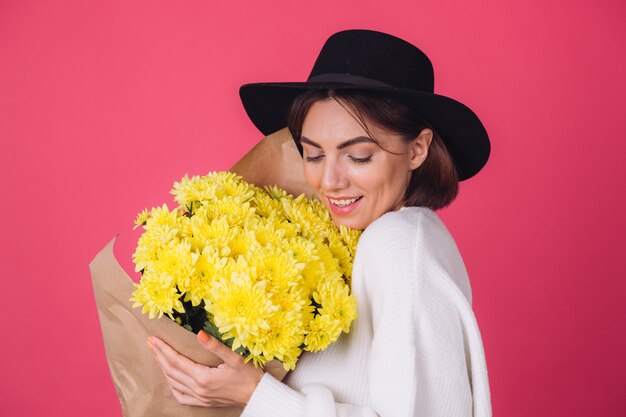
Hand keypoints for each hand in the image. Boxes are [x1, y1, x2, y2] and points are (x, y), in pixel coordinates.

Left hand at [147, 331, 263, 406]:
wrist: (258, 395)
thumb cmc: (250, 375)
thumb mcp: (235, 357)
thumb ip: (215, 346)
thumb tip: (199, 333)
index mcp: (204, 377)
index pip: (176, 361)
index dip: (163, 349)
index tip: (153, 339)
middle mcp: (198, 388)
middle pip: (171, 371)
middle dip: (159, 356)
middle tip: (150, 343)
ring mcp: (200, 397)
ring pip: (174, 383)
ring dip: (163, 369)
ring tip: (157, 356)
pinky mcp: (204, 402)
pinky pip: (181, 396)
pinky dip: (172, 386)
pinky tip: (170, 379)